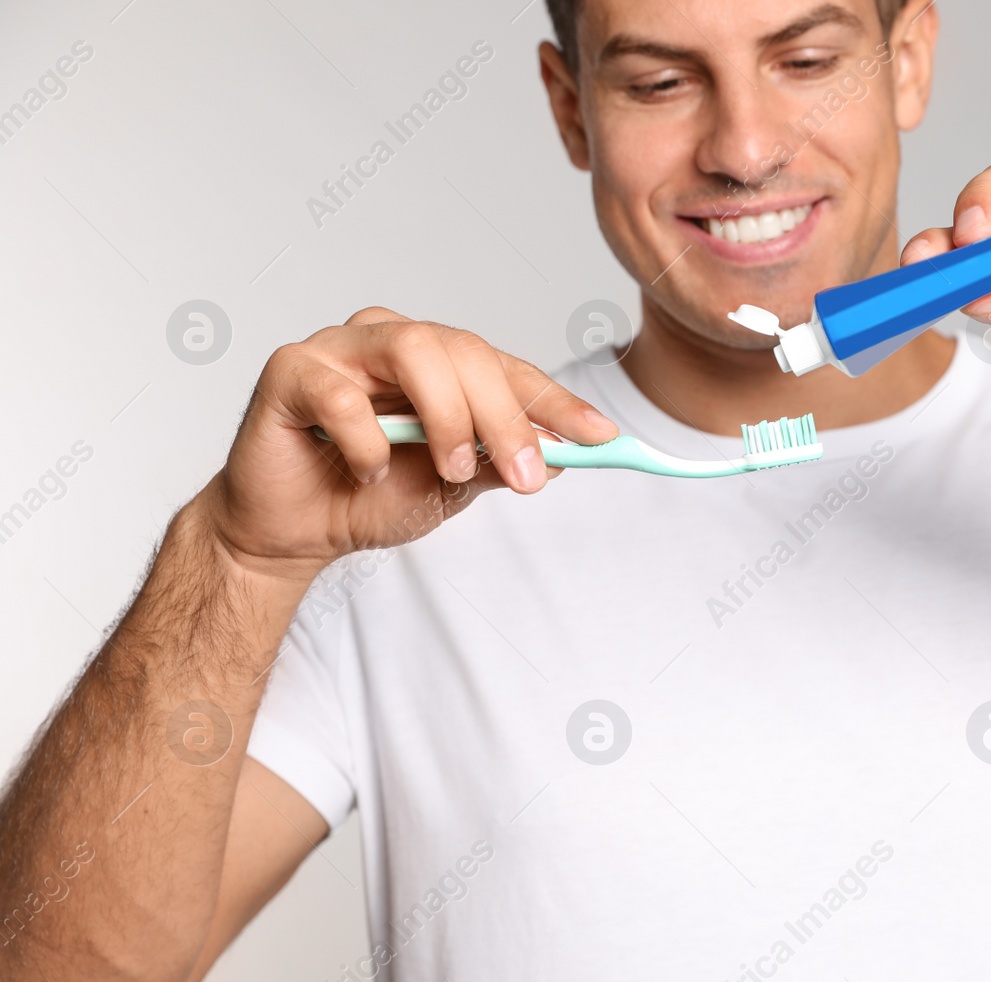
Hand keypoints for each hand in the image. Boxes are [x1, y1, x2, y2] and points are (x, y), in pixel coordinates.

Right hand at [195, 306, 617, 582]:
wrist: (292, 532)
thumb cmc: (367, 497)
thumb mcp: (452, 486)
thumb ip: (500, 461)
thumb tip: (566, 452)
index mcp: (436, 361)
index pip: (506, 367)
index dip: (555, 401)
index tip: (600, 437)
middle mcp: (391, 340)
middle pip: (465, 350)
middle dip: (507, 416)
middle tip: (526, 475)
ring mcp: (339, 348)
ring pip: (414, 350)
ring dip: (448, 416)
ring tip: (452, 469)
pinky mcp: (290, 371)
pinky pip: (342, 393)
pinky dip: (368, 440)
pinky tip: (370, 471)